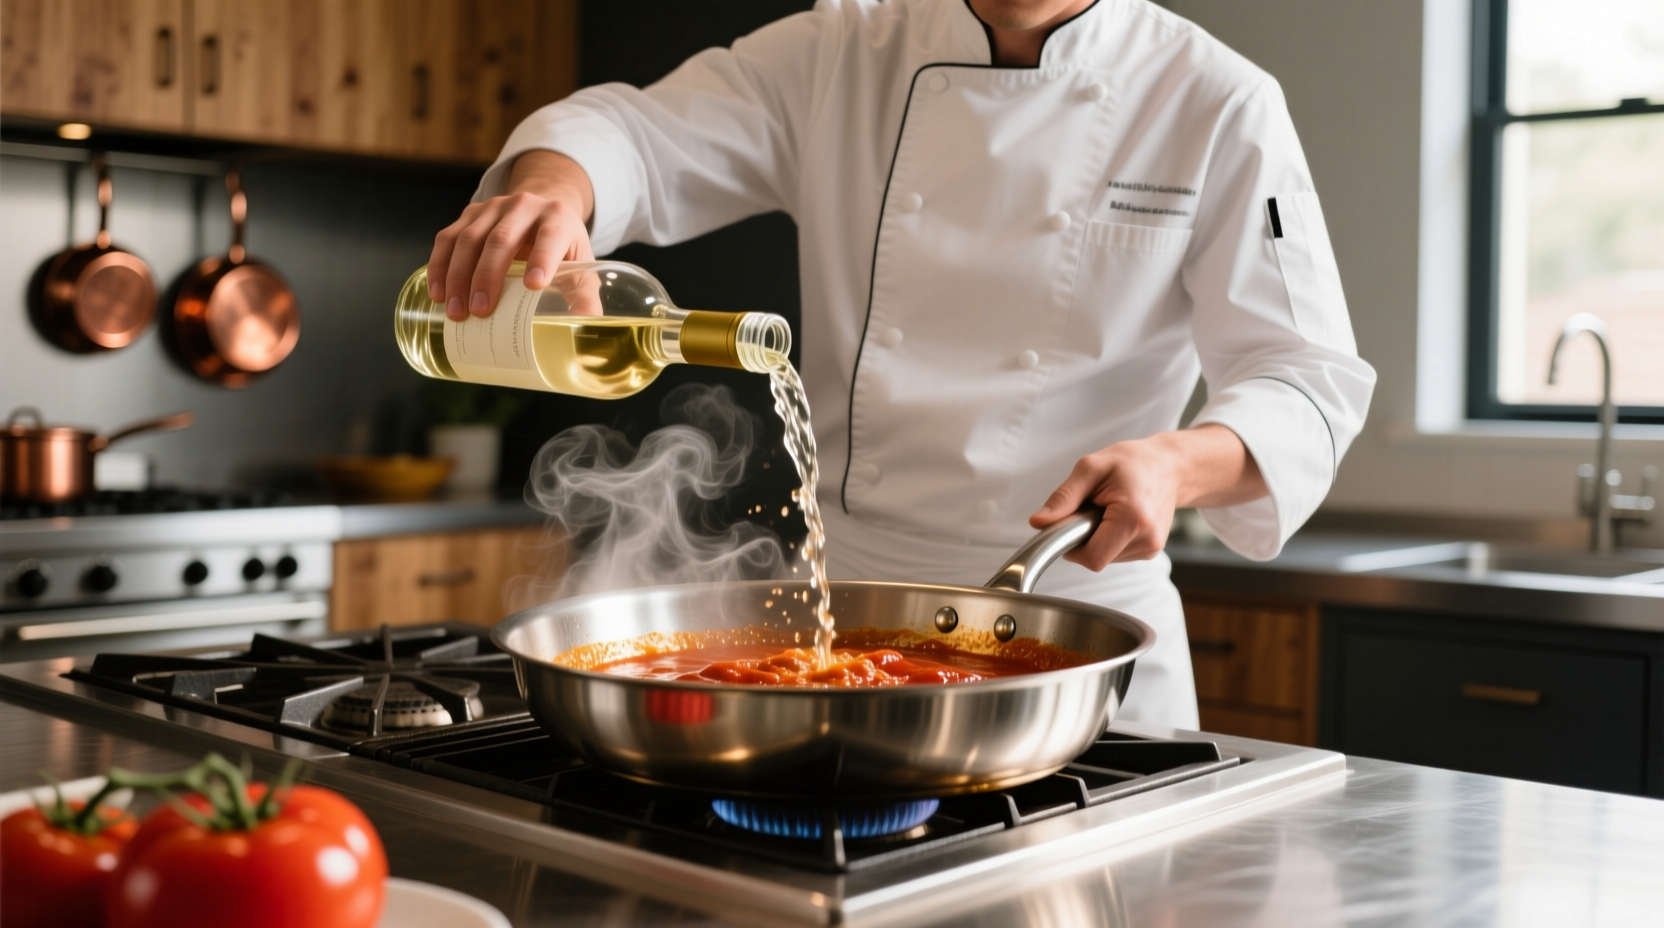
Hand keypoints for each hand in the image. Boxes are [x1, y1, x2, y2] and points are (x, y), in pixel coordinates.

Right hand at [428, 151, 596, 320]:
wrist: (540, 215)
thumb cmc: (562, 250)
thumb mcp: (581, 270)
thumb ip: (586, 300)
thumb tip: (588, 329)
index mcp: (558, 218)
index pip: (550, 236)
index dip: (542, 259)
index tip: (533, 286)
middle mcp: (525, 206)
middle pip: (502, 239)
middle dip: (487, 276)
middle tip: (480, 311)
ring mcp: (493, 208)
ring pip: (469, 239)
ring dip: (458, 276)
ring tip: (457, 312)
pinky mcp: (469, 214)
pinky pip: (448, 238)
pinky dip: (440, 266)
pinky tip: (439, 293)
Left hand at [1029, 424, 1265, 569]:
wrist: (1169, 465)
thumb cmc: (1132, 462)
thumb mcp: (1091, 468)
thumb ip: (1064, 498)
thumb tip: (1039, 522)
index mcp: (1133, 518)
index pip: (1092, 557)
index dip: (1073, 546)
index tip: (1071, 524)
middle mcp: (1147, 538)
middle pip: (1098, 559)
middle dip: (1085, 538)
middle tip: (1092, 509)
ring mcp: (1152, 547)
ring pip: (1106, 558)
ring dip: (1098, 538)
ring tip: (1108, 509)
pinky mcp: (1151, 550)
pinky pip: (1117, 554)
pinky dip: (1110, 539)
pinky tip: (1118, 517)